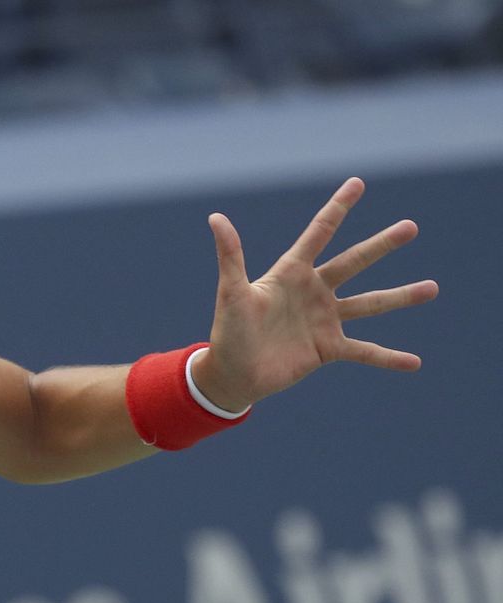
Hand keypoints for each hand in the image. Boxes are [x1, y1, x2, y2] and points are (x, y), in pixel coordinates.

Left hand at [196, 177, 438, 411]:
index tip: (357, 183)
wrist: (232, 373)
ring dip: (400, 296)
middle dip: (381, 245)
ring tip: (432, 288)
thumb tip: (215, 218)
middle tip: (411, 227)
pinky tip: (414, 363)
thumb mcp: (231, 292)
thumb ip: (230, 256)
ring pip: (369, 303)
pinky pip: (364, 351)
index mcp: (292, 273)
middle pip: (353, 262)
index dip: (338, 208)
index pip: (319, 233)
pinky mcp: (328, 348)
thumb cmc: (228, 331)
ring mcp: (324, 319)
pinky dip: (388, 357)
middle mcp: (314, 291)